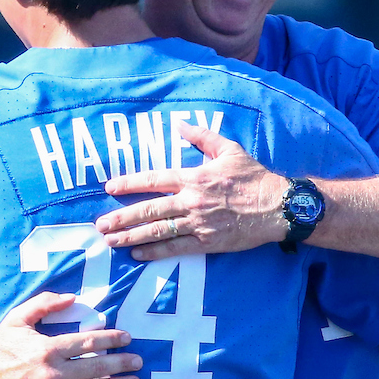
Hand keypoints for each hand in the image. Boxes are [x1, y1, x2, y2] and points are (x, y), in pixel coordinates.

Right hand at [0, 291, 142, 378]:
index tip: (127, 338)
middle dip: (121, 363)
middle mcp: (53, 373)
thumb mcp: (16, 319)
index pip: (88, 342)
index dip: (111, 339)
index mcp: (48, 348)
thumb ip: (43, 303)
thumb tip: (72, 297)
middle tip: (138, 361)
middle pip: (96, 367)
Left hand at [96, 122, 288, 261]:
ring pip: (158, 230)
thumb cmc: (254, 177)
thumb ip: (202, 137)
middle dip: (122, 217)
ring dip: (131, 236)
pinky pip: (176, 248)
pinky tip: (137, 254)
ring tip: (111, 242)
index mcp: (194, 177)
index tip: (109, 188)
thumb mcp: (230, 150)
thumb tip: (180, 124)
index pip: (153, 179)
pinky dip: (155, 252)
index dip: (129, 183)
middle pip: (149, 209)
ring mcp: (198, 223)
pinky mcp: (207, 242)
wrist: (278, 206)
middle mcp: (191, 200)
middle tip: (100, 225)